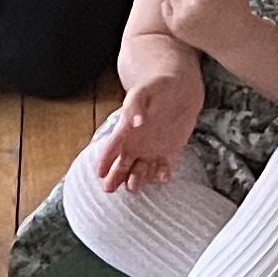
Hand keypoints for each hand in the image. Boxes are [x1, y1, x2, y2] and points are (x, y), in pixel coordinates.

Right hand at [94, 73, 198, 192]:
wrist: (179, 90)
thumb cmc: (154, 89)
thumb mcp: (141, 93)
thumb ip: (135, 106)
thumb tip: (135, 122)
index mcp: (124, 132)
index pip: (110, 149)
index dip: (103, 161)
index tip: (98, 172)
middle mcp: (135, 145)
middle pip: (121, 167)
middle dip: (114, 178)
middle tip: (110, 187)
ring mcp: (151, 151)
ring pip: (140, 172)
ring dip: (136, 180)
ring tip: (133, 186)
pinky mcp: (168, 154)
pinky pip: (163, 169)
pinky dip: (162, 175)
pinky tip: (162, 177)